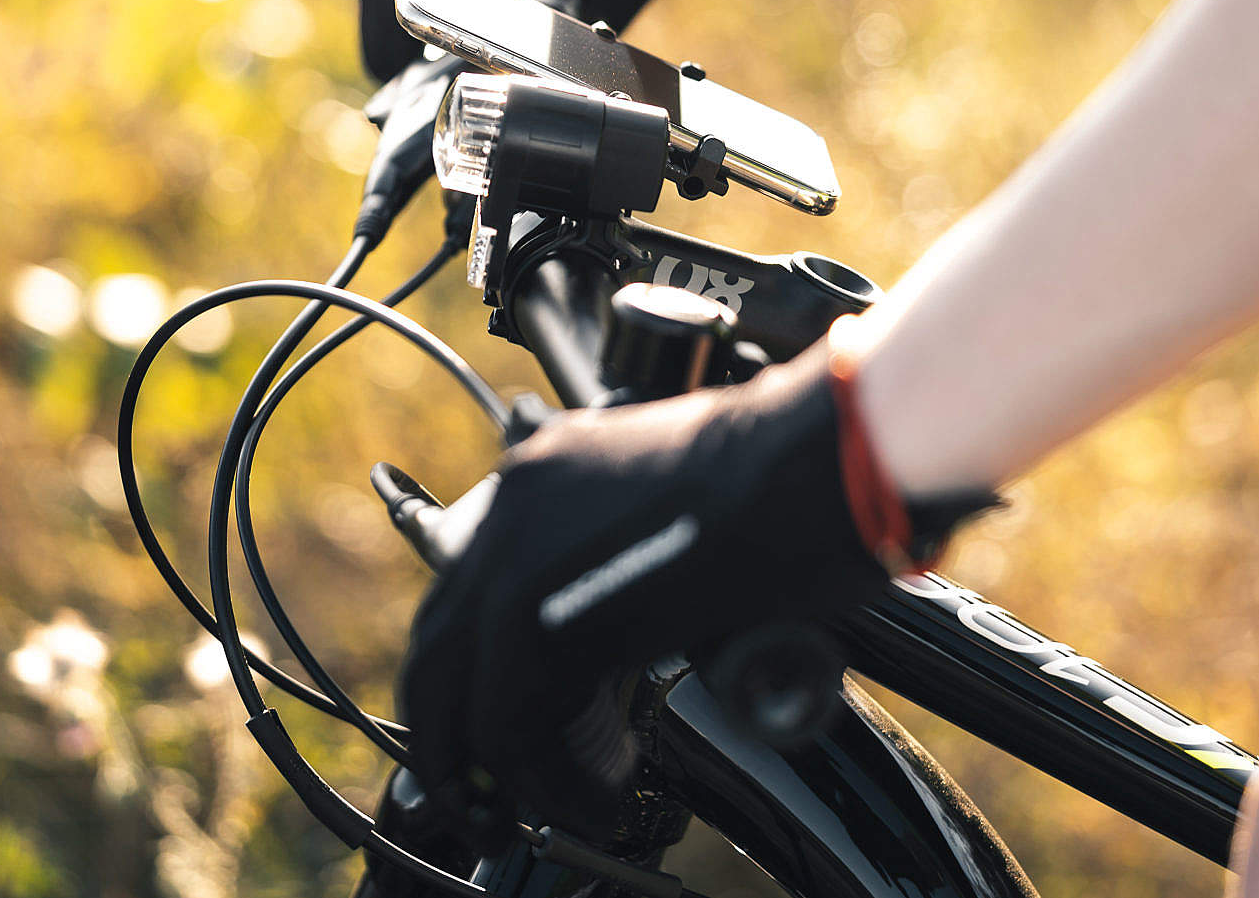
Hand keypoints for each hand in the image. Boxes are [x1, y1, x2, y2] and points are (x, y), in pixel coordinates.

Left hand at [396, 342, 992, 843]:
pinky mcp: (553, 619)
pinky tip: (608, 791)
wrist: (822, 461)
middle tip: (489, 794)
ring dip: (514, 773)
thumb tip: (601, 639)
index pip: (462, 592)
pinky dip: (559, 779)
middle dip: (457, 739)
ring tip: (577, 798)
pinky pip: (518, 728)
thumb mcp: (669, 507)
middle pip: (437, 649)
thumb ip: (614, 556)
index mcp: (539, 476)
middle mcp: (512, 509)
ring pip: (468, 701)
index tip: (495, 728)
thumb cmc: (786, 482)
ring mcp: (520, 560)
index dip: (473, 677)